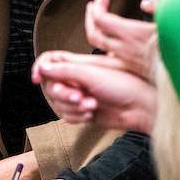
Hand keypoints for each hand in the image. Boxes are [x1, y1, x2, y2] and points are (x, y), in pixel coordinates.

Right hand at [33, 50, 156, 132]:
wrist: (141, 108)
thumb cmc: (125, 85)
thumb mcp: (92, 75)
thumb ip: (65, 71)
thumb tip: (43, 68)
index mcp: (77, 64)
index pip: (49, 62)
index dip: (40, 68)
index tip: (37, 78)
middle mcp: (75, 79)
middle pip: (51, 86)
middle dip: (63, 94)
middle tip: (79, 96)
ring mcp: (78, 96)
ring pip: (58, 104)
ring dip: (72, 107)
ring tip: (91, 105)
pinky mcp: (83, 112)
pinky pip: (67, 116)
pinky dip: (77, 117)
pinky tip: (92, 114)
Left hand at [85, 0, 157, 80]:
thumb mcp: (176, 19)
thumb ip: (160, 6)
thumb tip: (145, 3)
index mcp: (132, 34)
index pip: (101, 19)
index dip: (97, 6)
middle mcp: (126, 50)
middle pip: (94, 35)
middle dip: (90, 18)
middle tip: (94, 6)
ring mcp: (129, 61)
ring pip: (102, 48)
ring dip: (98, 31)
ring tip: (101, 20)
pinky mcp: (136, 69)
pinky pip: (115, 57)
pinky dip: (111, 45)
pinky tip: (120, 40)